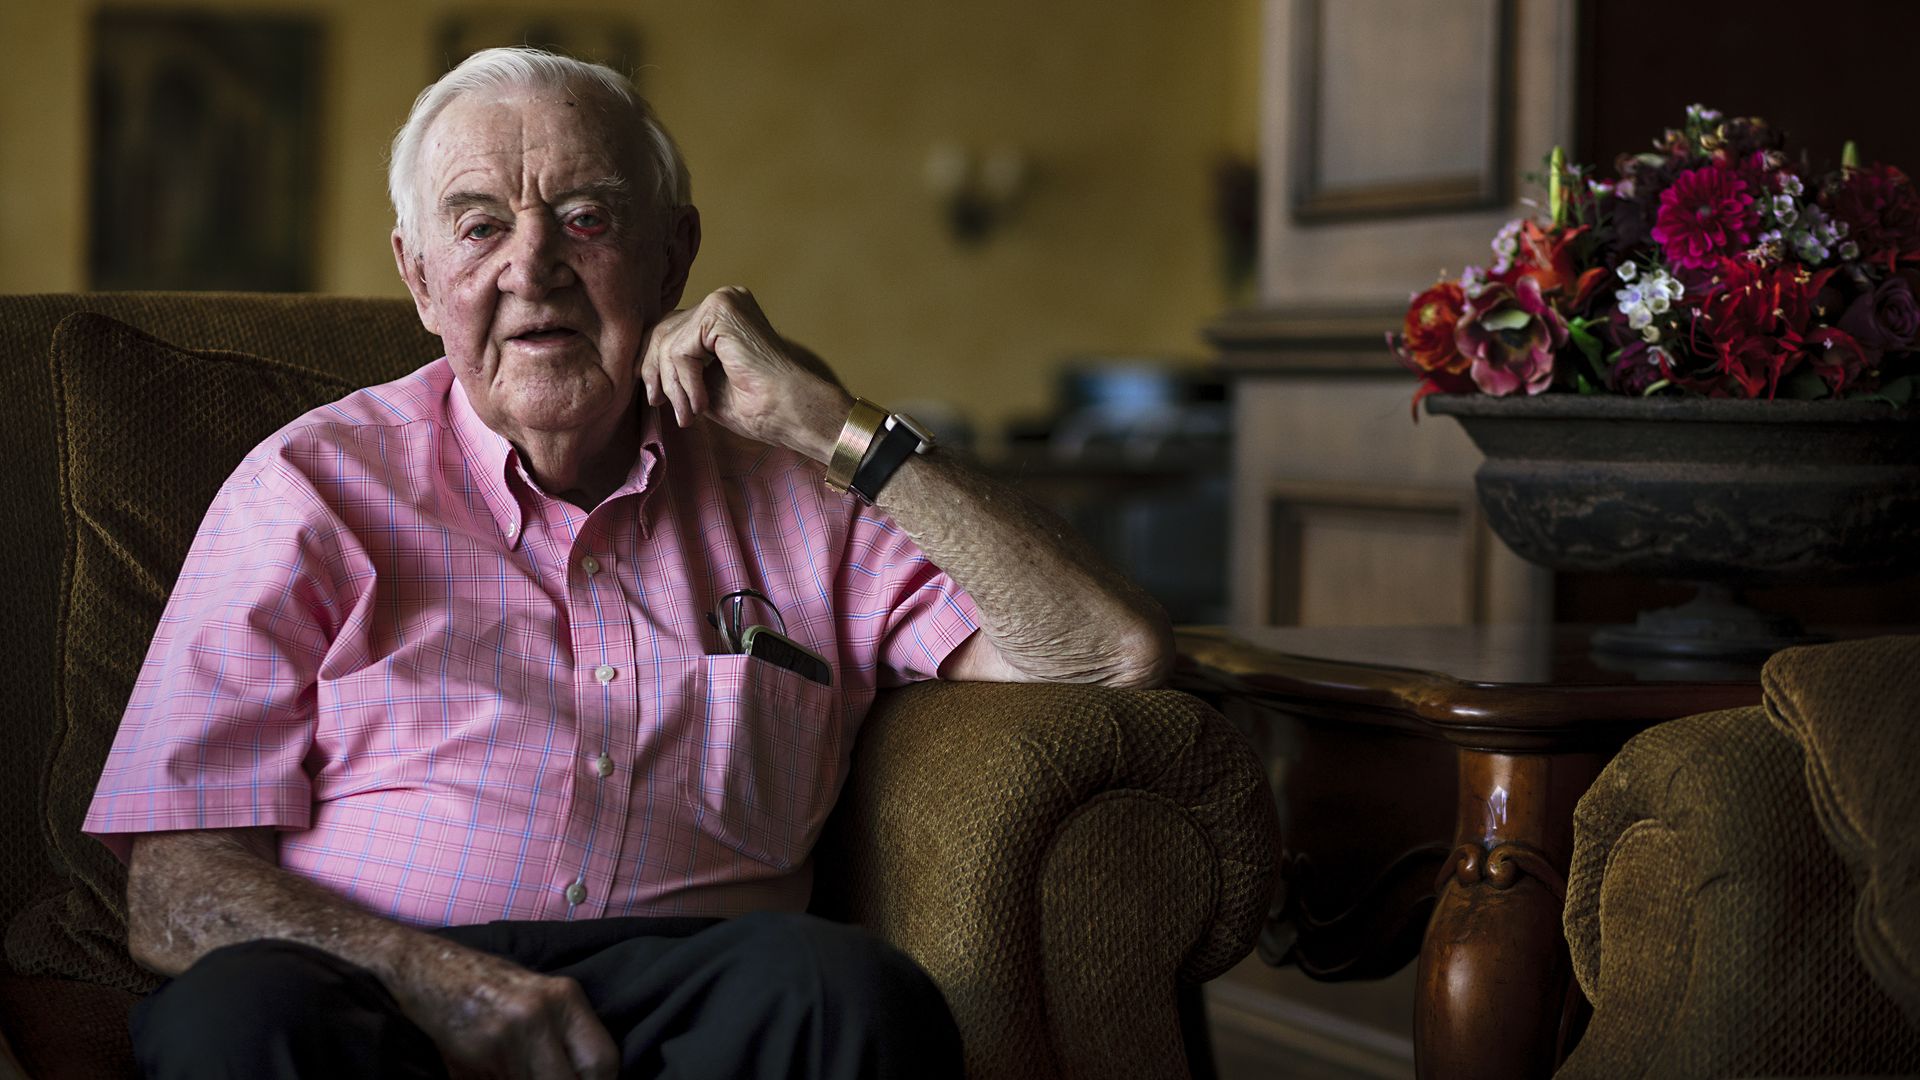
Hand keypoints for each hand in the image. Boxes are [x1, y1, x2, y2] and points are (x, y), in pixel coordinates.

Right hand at [392, 943, 617, 1079]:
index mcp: (564, 998)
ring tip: (520, 1073)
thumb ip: (568, 1040)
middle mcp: (537, 1016)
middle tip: (550, 1079)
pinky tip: (498, 1074)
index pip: (602, 1062)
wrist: (431, 973)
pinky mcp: (473, 1061)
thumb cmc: (494, 987)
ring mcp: (504, 1039)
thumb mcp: (543, 999)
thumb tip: (591, 1079)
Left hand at [641, 286, 851, 461]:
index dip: (654, 363)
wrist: (790, 412)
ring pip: (668, 341)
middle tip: (659, 404)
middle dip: (656, 372)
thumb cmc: (758, 406)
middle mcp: (725, 299)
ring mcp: (724, 300)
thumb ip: (681, 368)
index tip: (654, 397)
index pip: (672, 329)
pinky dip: (684, 381)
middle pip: (664, 330)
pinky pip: (680, 348)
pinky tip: (701, 404)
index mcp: (725, 314)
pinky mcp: (721, 311)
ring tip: (689, 413)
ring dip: (672, 385)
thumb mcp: (705, 383)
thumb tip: (644, 368)